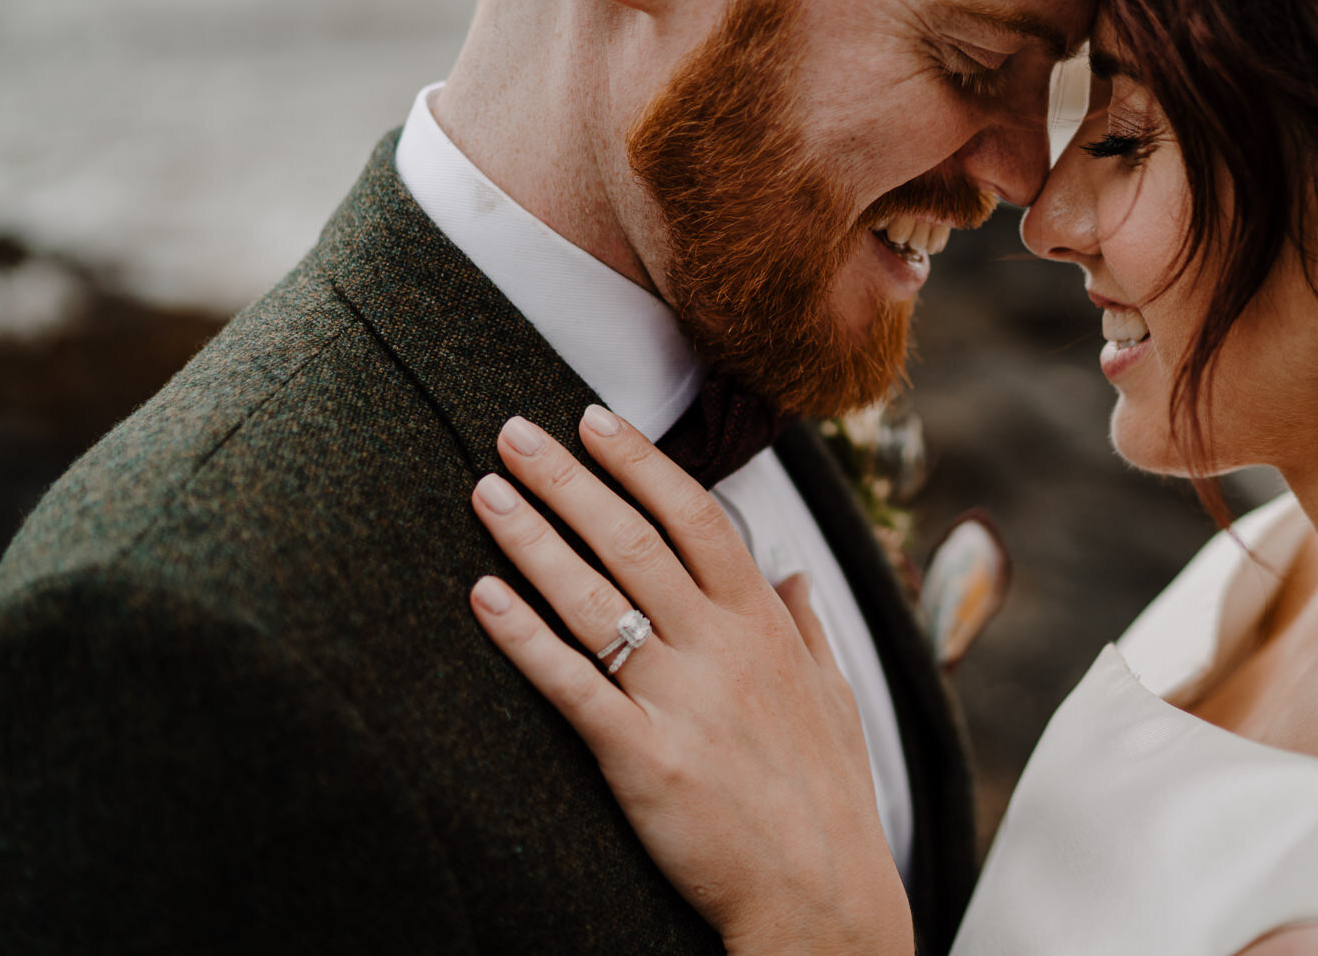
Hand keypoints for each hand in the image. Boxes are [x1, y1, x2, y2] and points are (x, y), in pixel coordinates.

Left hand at [466, 406, 912, 955]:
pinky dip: (522, 635)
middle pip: (633, 539)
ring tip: (484, 492)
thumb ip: (808, 628)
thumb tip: (794, 575)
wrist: (821, 897)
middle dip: (567, 479)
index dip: (641, 463)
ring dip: (532, 537)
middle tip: (514, 433)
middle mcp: (723, 648)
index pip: (696, 517)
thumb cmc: (829, 800)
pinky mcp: (643, 757)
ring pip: (594, 597)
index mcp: (765, 625)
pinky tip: (481, 596)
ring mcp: (682, 699)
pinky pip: (571, 682)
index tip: (595, 420)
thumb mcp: (836, 697)